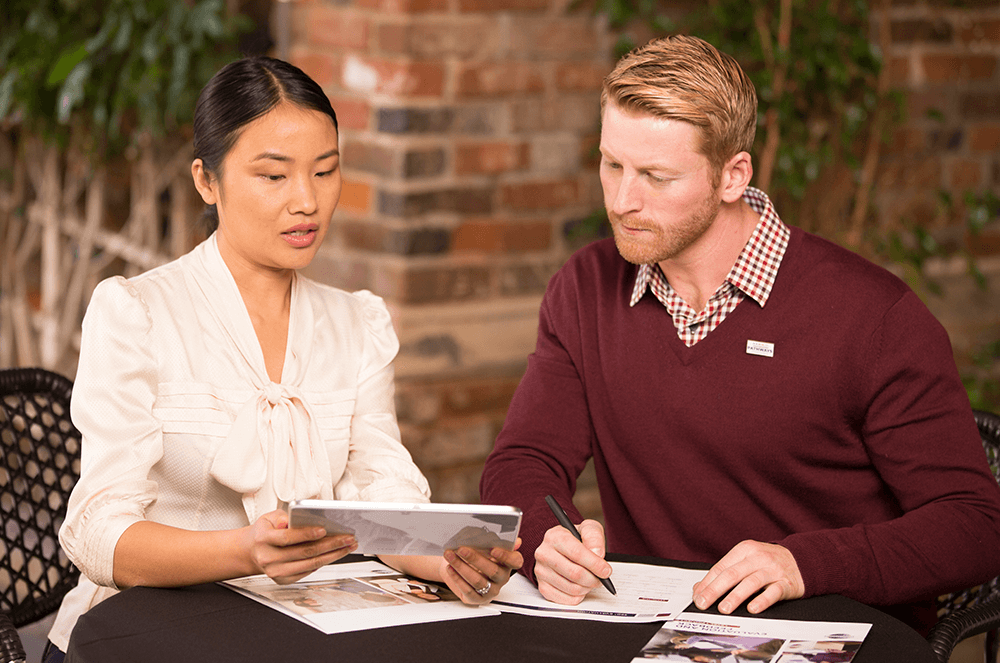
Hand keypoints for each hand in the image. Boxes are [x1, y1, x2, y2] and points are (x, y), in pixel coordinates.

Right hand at [243, 509, 357, 584]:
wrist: (252, 552)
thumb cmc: (264, 532)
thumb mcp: (268, 518)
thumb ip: (281, 516)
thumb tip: (290, 520)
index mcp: (264, 539)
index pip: (288, 537)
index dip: (307, 534)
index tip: (324, 529)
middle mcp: (269, 558)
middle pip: (305, 552)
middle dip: (330, 544)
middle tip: (347, 537)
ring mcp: (276, 571)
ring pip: (310, 563)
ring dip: (333, 555)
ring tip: (347, 546)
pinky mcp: (284, 580)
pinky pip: (308, 571)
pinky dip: (324, 562)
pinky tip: (335, 554)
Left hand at [440, 538, 523, 604]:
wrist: (465, 570)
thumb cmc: (478, 556)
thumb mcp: (485, 545)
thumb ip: (490, 539)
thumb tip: (492, 533)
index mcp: (508, 563)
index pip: (515, 561)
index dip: (506, 556)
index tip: (494, 550)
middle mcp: (502, 578)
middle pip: (493, 571)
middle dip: (475, 559)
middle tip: (461, 549)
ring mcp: (491, 590)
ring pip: (478, 580)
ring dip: (462, 567)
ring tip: (451, 556)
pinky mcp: (478, 598)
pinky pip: (468, 590)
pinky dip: (457, 578)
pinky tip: (450, 568)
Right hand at [533, 520, 610, 604]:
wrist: (559, 547)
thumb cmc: (574, 538)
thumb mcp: (587, 528)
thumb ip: (594, 537)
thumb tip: (597, 553)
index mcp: (555, 537)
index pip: (576, 553)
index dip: (595, 564)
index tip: (606, 571)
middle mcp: (544, 554)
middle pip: (575, 574)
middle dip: (593, 579)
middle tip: (601, 578)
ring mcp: (541, 571)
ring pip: (572, 588)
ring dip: (587, 588)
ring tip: (590, 581)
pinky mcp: (543, 586)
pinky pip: (566, 599)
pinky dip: (578, 596)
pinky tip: (580, 587)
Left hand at [692, 540, 803, 613]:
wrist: (802, 560)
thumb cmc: (768, 562)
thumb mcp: (746, 560)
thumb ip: (725, 572)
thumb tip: (700, 588)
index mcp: (744, 550)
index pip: (721, 567)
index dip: (707, 583)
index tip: (697, 597)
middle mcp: (758, 557)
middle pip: (732, 574)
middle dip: (715, 590)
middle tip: (703, 603)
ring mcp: (772, 570)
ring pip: (750, 583)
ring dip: (735, 597)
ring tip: (723, 608)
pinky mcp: (786, 583)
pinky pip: (773, 592)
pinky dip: (761, 601)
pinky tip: (752, 609)